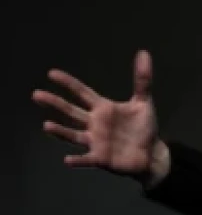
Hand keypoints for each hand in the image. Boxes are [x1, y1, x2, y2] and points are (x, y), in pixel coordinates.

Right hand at [32, 50, 168, 184]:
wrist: (151, 154)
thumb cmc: (143, 128)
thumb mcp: (144, 103)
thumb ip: (142, 80)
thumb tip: (144, 53)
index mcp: (103, 109)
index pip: (82, 93)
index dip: (69, 83)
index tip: (52, 73)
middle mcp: (94, 123)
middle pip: (71, 112)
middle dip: (55, 104)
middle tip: (36, 95)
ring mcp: (95, 141)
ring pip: (73, 135)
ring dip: (60, 131)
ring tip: (47, 125)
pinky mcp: (100, 158)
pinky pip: (86, 159)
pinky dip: (78, 161)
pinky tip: (67, 160)